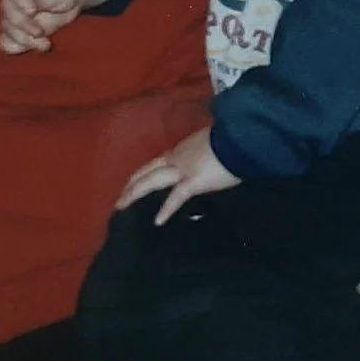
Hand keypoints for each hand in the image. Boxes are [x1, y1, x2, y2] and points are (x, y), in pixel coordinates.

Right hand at [0, 0, 106, 53]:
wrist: (70, 0)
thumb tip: (34, 3)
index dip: (21, 2)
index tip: (32, 11)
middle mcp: (12, 1)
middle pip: (8, 15)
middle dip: (24, 26)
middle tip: (40, 32)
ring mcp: (12, 18)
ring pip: (8, 31)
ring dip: (25, 40)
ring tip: (45, 44)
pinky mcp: (17, 33)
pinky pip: (8, 43)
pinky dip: (19, 47)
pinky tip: (35, 46)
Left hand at [116, 127, 240, 224]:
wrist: (240, 139)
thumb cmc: (230, 142)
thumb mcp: (211, 145)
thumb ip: (203, 155)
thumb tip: (205, 163)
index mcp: (182, 149)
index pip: (158, 162)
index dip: (144, 173)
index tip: (134, 182)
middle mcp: (177, 157)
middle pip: (147, 171)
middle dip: (132, 185)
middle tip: (119, 199)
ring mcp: (183, 168)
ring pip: (152, 180)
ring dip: (135, 193)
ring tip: (122, 206)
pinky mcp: (193, 181)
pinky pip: (176, 197)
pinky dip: (167, 209)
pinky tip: (158, 221)